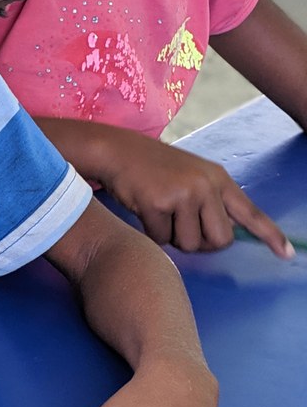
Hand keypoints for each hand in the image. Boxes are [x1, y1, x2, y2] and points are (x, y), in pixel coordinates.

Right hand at [99, 130, 292, 258]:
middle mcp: (206, 185)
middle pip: (220, 240)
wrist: (119, 152)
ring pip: (189, 244)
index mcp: (219, 179)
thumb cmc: (155, 170)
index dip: (270, 235)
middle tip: (182, 226)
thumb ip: (211, 203)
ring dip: (173, 238)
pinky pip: (162, 239)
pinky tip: (145, 209)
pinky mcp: (158, 203)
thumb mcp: (191, 177)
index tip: (287, 254)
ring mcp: (183, 193)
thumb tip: (222, 238)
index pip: (250, 212)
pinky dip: (152, 232)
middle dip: (201, 242)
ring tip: (161, 212)